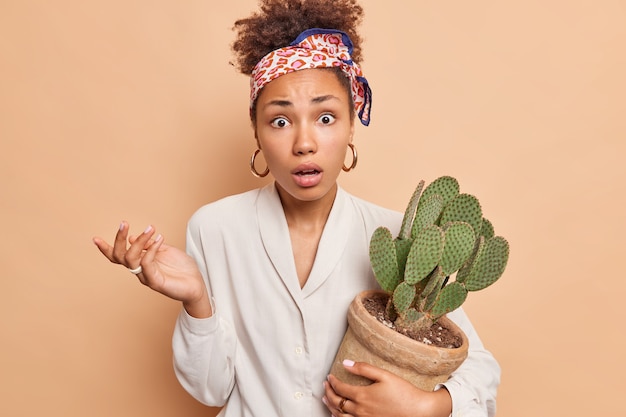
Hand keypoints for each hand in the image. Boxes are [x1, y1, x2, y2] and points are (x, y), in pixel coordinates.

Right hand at [93, 222, 211, 316]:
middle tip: (124, 223)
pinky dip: (152, 249)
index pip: (118, 257)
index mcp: (140, 263)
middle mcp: (140, 271)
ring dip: (139, 241)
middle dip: (119, 239)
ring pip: (132, 259)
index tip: (95, 238)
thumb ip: (150, 245)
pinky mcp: (156, 282)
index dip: (105, 249)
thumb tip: (131, 237)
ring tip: (150, 229)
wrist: (197, 285)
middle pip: (120, 256)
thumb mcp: (165, 251)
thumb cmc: (182, 269)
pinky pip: (147, 264)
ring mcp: (147, 277)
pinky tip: (160, 239)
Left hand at [323, 360, 451, 416]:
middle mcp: (360, 410)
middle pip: (337, 402)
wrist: (418, 411)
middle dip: (328, 393)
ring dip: (330, 406)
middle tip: (325, 386)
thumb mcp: (384, 375)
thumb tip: (346, 363)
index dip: (332, 382)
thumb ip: (364, 368)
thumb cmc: (403, 392)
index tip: (329, 376)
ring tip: (325, 399)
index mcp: (363, 396)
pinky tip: (337, 415)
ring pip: (340, 416)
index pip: (340, 388)